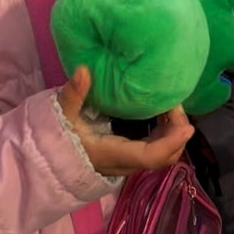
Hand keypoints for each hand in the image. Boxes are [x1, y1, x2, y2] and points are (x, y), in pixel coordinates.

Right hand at [57, 67, 193, 176]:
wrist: (45, 161)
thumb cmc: (55, 138)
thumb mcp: (62, 115)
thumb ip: (73, 94)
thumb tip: (83, 70)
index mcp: (113, 154)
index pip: (150, 156)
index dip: (171, 143)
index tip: (187, 126)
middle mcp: (124, 163)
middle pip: (163, 157)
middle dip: (177, 134)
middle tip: (175, 103)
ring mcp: (127, 163)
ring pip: (160, 155)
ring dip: (171, 133)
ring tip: (170, 104)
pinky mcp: (126, 158)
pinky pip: (153, 150)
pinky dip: (163, 134)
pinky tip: (160, 113)